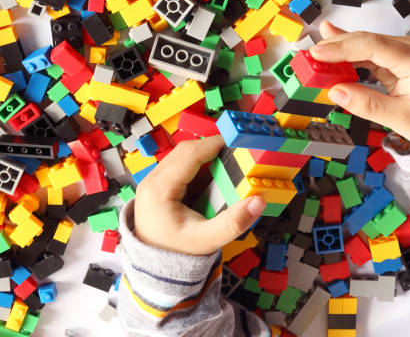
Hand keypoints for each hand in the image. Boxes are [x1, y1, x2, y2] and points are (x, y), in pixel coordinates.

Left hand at [134, 136, 265, 255]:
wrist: (154, 267)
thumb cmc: (174, 254)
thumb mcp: (206, 240)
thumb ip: (233, 222)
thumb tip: (257, 202)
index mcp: (159, 189)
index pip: (190, 153)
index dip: (215, 144)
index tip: (237, 142)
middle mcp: (153, 181)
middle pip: (187, 151)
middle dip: (214, 150)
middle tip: (237, 156)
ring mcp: (155, 182)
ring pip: (184, 157)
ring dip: (208, 161)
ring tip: (228, 172)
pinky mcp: (161, 186)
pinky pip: (183, 168)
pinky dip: (201, 171)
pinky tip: (214, 184)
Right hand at [310, 21, 409, 147]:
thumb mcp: (400, 119)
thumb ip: (366, 104)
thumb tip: (335, 91)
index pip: (371, 45)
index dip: (341, 47)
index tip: (316, 52)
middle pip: (366, 41)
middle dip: (336, 46)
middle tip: (308, 54)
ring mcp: (406, 52)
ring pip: (366, 46)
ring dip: (341, 51)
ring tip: (313, 55)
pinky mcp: (400, 61)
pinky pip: (371, 56)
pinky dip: (351, 59)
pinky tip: (332, 51)